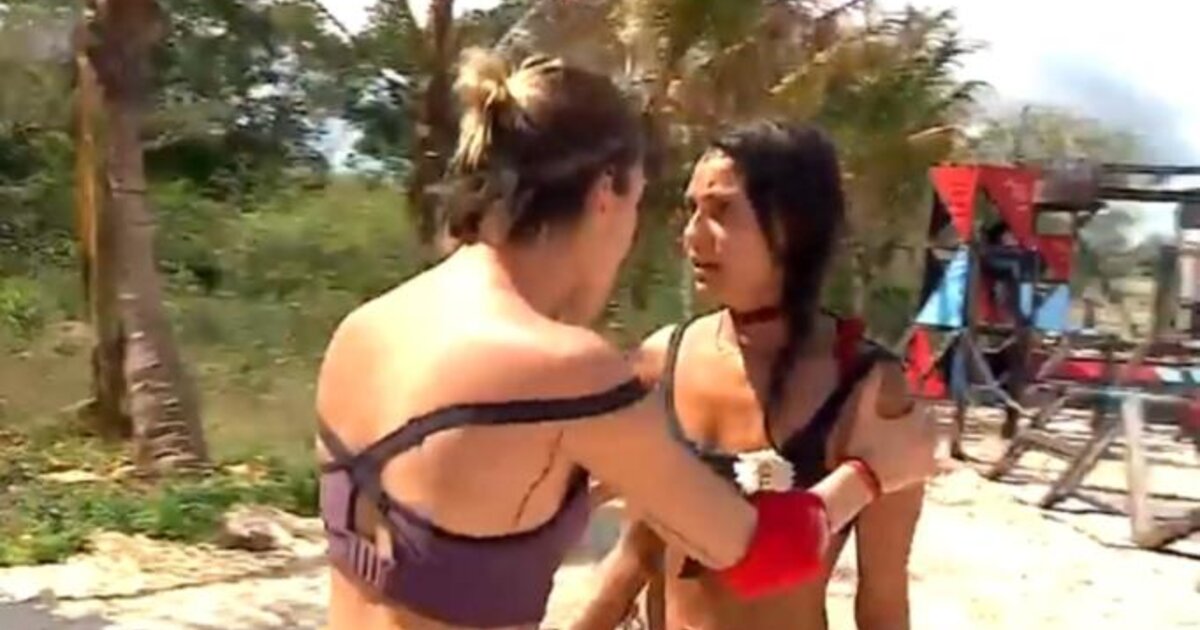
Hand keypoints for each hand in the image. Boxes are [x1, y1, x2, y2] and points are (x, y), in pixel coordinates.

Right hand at [843, 365, 937, 494]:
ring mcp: (928, 458)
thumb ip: (870, 386)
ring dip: (927, 439)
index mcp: (916, 419)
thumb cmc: (863, 443)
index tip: (901, 407)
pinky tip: (917, 460)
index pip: (921, 405)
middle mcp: (928, 437)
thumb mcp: (861, 412)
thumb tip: (877, 364)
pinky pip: (934, 463)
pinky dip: (929, 459)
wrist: (863, 480)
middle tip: (905, 424)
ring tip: (911, 441)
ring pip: (935, 443)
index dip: (911, 404)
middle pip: (931, 424)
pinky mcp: (924, 475)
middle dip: (921, 421)